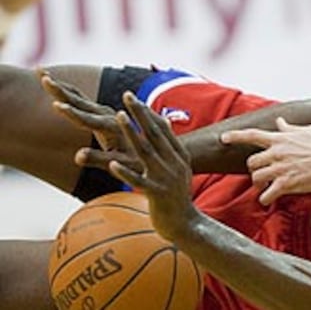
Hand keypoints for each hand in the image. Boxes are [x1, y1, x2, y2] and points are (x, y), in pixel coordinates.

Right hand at [39, 71, 141, 172]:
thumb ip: (98, 159)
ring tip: (42, 74)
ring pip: (78, 98)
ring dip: (60, 87)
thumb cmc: (136, 162)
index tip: (55, 105)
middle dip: (60, 90)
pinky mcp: (103, 114)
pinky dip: (68, 92)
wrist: (154, 151)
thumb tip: (77, 156)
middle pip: (78, 101)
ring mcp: (104, 113)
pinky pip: (82, 100)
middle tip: (42, 76)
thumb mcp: (118, 163)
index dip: (70, 113)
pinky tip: (56, 85)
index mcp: (110, 126)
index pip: (86, 119)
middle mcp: (107, 115)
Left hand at [109, 91, 197, 241]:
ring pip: (146, 152)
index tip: (131, 97)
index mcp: (178, 156)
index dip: (146, 113)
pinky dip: (126, 172)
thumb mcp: (177, 169)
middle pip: (154, 134)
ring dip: (132, 133)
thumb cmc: (176, 198)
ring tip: (119, 117)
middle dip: (140, 114)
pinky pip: (139, 181)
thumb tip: (165, 124)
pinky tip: (112, 165)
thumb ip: (170, 148)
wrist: (186, 225)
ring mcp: (167, 178)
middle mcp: (174, 164)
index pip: (160, 129)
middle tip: (126, 96)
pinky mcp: (158, 195)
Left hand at [221, 118, 310, 204]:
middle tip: (262, 174)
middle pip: (251, 162)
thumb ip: (289, 128)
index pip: (252, 135)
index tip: (222, 138)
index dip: (235, 136)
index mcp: (280, 139)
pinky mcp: (286, 184)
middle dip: (255, 169)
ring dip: (259, 184)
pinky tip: (269, 199)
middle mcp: (276, 153)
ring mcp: (280, 169)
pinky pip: (266, 195)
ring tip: (266, 187)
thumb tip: (279, 121)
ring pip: (256, 178)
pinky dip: (265, 198)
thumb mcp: (306, 130)